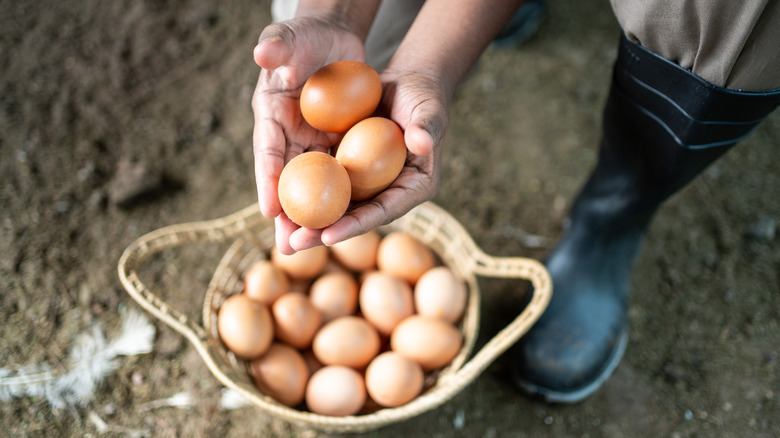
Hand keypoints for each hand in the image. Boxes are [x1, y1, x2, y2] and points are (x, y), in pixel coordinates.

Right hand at [252, 17, 365, 252]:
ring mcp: (310, 142)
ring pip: (311, 186)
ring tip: (309, 248)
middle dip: (286, 216)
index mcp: (270, 114)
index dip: (267, 179)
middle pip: (286, 180)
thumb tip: (263, 54)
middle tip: (288, 247)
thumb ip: (277, 43)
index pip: (268, 151)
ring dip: (310, 216)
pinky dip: (337, 198)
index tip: (270, 208)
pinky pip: (335, 175)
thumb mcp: (291, 35)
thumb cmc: (308, 35)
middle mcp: (287, 134)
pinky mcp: (332, 144)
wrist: (332, 38)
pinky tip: (344, 223)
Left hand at [289, 67, 448, 251]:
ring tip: (283, 234)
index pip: (385, 211)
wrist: (408, 83)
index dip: (357, 225)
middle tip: (295, 244)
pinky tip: (282, 201)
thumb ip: (426, 127)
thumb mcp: (428, 110)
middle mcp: (393, 192)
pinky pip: (329, 184)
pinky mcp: (354, 171)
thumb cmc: (423, 95)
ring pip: (340, 206)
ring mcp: (372, 184)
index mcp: (416, 187)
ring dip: (312, 220)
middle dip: (325, 233)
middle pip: (358, 217)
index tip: (329, 235)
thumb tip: (423, 143)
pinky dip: (309, 192)